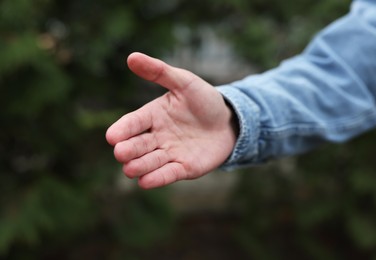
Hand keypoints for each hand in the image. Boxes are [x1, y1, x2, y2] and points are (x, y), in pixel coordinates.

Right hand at [106, 52, 237, 188]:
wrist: (230, 121)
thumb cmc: (205, 100)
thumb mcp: (184, 82)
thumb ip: (159, 72)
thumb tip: (131, 56)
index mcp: (153, 115)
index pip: (133, 123)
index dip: (122, 130)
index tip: (112, 136)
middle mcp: (157, 136)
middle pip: (137, 145)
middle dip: (128, 150)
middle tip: (121, 153)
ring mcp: (169, 153)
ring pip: (149, 162)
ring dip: (139, 166)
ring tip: (130, 169)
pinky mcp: (184, 168)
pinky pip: (168, 174)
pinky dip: (157, 178)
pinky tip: (145, 182)